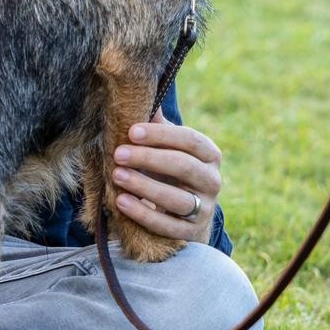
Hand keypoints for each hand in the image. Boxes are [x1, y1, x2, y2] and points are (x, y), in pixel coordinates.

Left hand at [110, 114, 220, 244]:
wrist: (188, 216)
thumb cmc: (172, 172)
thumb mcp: (170, 149)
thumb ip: (159, 128)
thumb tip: (143, 96)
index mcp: (210, 155)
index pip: (191, 140)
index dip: (162, 135)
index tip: (132, 131)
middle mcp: (213, 181)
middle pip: (184, 167)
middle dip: (149, 159)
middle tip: (118, 153)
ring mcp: (205, 209)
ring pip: (178, 198)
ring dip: (145, 187)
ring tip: (117, 176)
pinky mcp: (191, 233)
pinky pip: (168, 226)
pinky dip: (144, 214)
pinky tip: (122, 202)